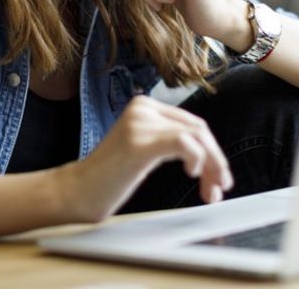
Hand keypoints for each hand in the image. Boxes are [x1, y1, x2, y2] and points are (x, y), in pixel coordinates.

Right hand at [55, 95, 232, 222]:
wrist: (78, 192)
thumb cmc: (111, 177)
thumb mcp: (145, 148)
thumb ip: (170, 140)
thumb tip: (212, 154)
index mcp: (144, 105)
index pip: (192, 123)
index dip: (212, 151)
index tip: (218, 178)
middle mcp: (143, 107)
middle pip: (198, 128)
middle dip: (216, 160)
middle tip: (220, 188)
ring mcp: (140, 122)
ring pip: (196, 136)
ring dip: (212, 166)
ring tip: (210, 191)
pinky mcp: (139, 142)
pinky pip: (184, 143)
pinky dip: (197, 159)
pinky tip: (192, 173)